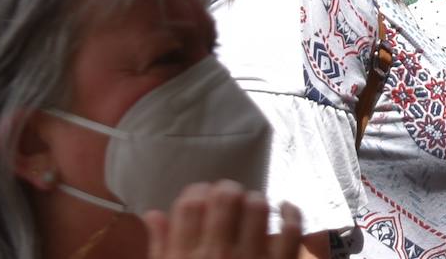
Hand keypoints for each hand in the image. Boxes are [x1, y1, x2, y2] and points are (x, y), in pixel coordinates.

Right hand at [144, 183, 300, 258]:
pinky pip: (291, 230)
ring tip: (251, 208)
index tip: (201, 197)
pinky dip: (291, 213)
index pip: (190, 204)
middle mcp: (217, 256)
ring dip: (254, 201)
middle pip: (225, 197)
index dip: (196, 192)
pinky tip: (285, 209)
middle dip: (226, 192)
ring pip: (257, 206)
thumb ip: (160, 250)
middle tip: (227, 200)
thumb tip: (154, 214)